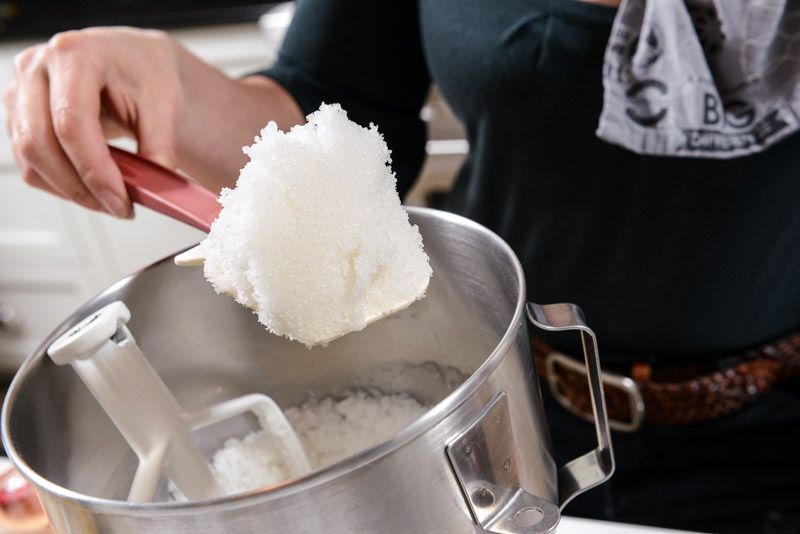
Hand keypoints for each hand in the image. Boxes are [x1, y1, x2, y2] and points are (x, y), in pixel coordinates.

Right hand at [4, 27, 184, 217]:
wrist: (132, 62)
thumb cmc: (144, 72)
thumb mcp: (164, 104)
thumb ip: (160, 146)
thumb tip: (155, 187)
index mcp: (74, 55)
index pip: (71, 123)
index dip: (94, 169)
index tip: (120, 200)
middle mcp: (37, 68)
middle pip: (40, 143)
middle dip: (81, 187)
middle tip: (118, 207)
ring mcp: (20, 92)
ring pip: (30, 158)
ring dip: (70, 190)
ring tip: (110, 199)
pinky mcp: (18, 116)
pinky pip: (29, 164)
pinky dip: (60, 185)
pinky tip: (91, 187)